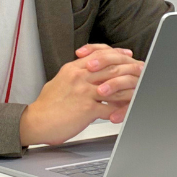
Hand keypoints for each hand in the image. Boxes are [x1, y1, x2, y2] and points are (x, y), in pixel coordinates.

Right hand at [19, 45, 143, 146]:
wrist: (36, 121)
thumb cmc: (46, 105)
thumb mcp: (59, 81)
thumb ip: (74, 74)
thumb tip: (86, 72)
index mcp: (73, 69)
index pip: (99, 55)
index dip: (116, 55)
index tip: (126, 56)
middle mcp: (80, 77)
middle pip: (111, 68)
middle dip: (129, 69)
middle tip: (140, 70)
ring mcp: (84, 92)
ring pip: (114, 86)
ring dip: (129, 89)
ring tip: (139, 90)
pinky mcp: (87, 109)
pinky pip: (110, 107)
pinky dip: (121, 110)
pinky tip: (126, 111)